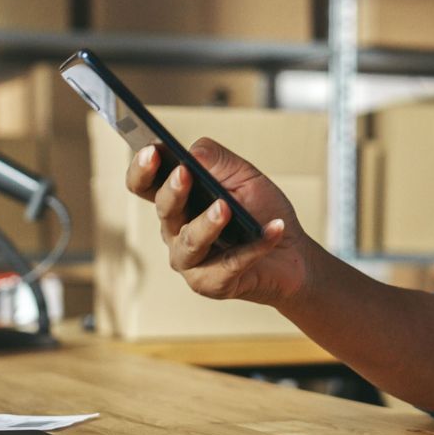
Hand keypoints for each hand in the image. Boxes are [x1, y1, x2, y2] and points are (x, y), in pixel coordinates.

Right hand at [123, 139, 313, 306]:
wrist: (292, 252)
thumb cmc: (260, 210)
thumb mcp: (243, 176)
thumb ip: (217, 160)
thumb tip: (193, 152)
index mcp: (176, 202)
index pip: (144, 185)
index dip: (141, 169)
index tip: (151, 150)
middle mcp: (175, 232)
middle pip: (165, 210)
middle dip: (173, 190)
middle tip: (185, 172)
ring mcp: (190, 261)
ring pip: (191, 241)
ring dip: (207, 223)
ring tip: (225, 207)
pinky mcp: (212, 284)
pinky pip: (230, 264)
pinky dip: (255, 245)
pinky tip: (274, 229)